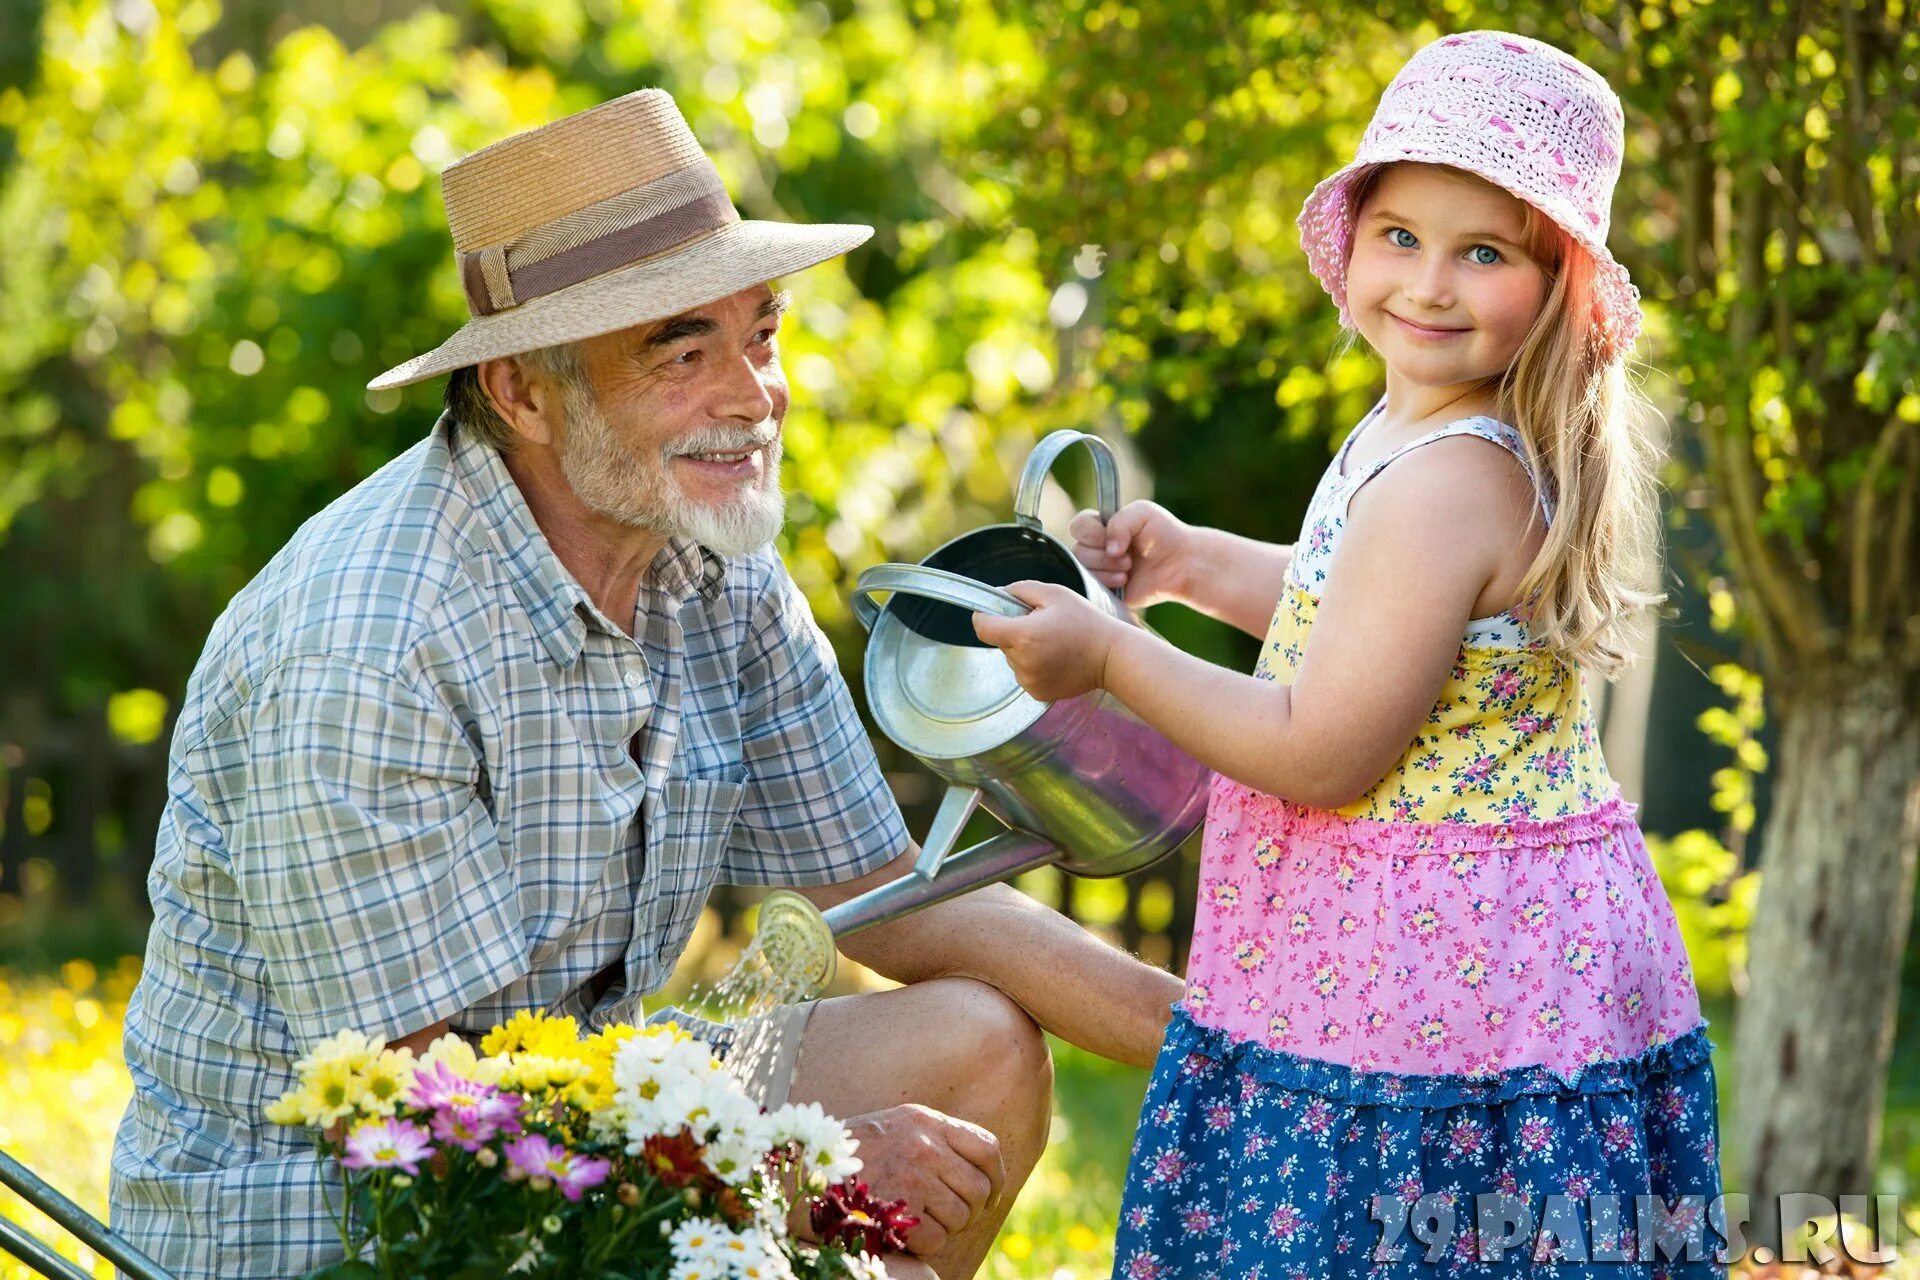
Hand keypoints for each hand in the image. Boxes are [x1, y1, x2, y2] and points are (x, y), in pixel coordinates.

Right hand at [841, 1104, 1003, 1257]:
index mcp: (926, 1120)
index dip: (996, 1176)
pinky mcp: (898, 1210)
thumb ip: (933, 1138)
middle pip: (979, 1188)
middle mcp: (924, 1145)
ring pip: (962, 1217)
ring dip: (947, 1228)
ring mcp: (913, 1177)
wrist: (802, 1173)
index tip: (991, 1194)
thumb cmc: (850, 1155)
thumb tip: (978, 1168)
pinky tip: (905, 1234)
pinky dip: (926, 1244)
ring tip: (921, 1222)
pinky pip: (936, 1239)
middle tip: (951, 1216)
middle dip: (972, 1210)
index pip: (986, 1147)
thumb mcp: (895, 1127)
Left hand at [971, 581, 1122, 700]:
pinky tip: (1055, 659)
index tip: (994, 611)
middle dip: (1013, 630)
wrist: (1112, 657)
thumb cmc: (1086, 622)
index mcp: (1023, 636)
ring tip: (1053, 643)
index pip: (983, 627)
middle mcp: (1022, 662)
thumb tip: (998, 594)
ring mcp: (1029, 681)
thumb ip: (1021, 590)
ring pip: (1012, 658)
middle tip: (1041, 625)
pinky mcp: (1037, 693)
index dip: (984, 615)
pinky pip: (1024, 674)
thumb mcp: (1055, 594)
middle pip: (1000, 642)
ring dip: (1024, 649)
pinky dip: (1033, 665)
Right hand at [1070, 500, 1191, 609]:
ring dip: (1107, 569)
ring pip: (1082, 570)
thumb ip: (1119, 521)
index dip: (1092, 533)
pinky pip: (1090, 588)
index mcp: (1100, 526)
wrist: (1181, 563)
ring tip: (1129, 569)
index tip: (1114, 537)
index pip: (1078, 526)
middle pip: (1077, 551)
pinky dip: (1108, 583)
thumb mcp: (1143, 513)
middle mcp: (1095, 548)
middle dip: (1104, 555)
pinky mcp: (1103, 590)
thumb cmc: (1163, 533)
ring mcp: (1098, 570)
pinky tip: (1125, 581)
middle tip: (1128, 556)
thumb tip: (1109, 549)